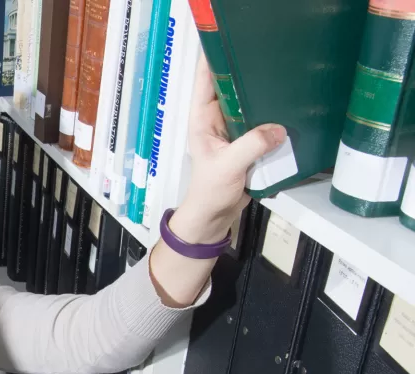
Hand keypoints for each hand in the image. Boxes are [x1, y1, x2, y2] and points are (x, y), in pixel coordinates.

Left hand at [169, 57, 285, 244]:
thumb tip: (278, 128)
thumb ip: (252, 146)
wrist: (216, 215)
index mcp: (202, 118)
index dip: (215, 56)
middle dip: (247, 69)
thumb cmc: (210, 191)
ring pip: (250, 100)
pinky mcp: (250, 139)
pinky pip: (264, 119)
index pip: (205, 79)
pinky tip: (291, 103)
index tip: (231, 37)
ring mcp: (234, 127)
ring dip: (264, 91)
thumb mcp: (229, 167)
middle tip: (269, 52)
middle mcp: (217, 117)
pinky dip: (275, 112)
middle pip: (232, 84)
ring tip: (284, 72)